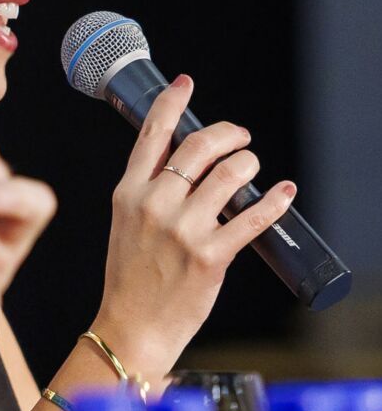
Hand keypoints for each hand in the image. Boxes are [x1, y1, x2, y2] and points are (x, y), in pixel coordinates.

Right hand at [94, 75, 295, 381]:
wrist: (130, 326)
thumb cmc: (130, 279)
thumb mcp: (126, 226)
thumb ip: (147, 192)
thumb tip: (181, 160)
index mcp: (128, 195)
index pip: (151, 136)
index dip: (171, 104)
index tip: (185, 84)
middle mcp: (154, 206)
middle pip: (199, 148)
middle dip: (227, 135)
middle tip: (239, 139)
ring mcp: (182, 230)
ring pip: (230, 175)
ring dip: (249, 166)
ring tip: (252, 172)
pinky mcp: (210, 255)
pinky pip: (253, 217)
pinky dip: (275, 200)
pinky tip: (284, 193)